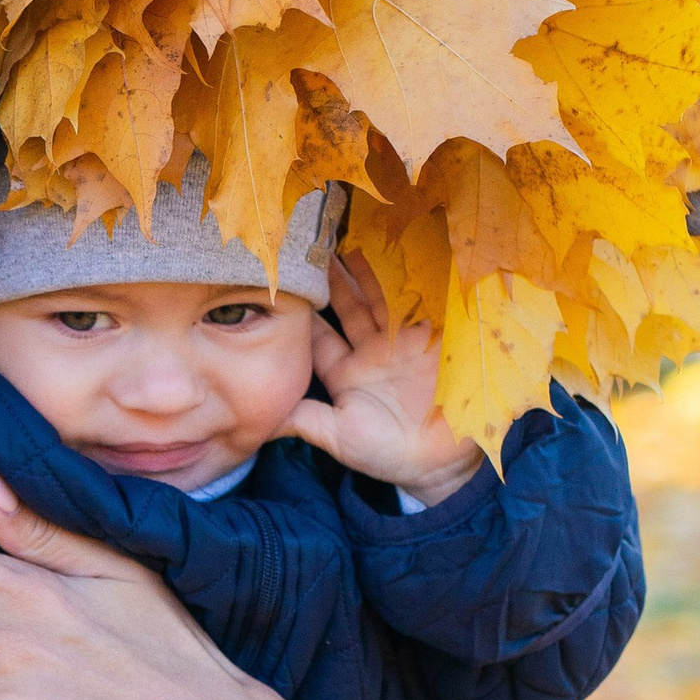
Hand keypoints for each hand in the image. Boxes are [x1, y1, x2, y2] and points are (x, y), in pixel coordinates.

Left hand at [280, 246, 485, 506]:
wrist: (441, 463)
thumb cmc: (387, 454)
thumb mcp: (340, 437)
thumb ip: (303, 421)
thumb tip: (258, 417)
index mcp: (345, 372)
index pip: (318, 335)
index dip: (303, 310)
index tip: (285, 280)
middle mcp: (371, 351)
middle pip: (350, 305)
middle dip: (335, 276)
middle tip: (317, 242)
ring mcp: (403, 342)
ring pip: (382, 298)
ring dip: (370, 270)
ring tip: (354, 237)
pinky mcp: (434, 340)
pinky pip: (421, 304)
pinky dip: (413, 281)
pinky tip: (403, 253)